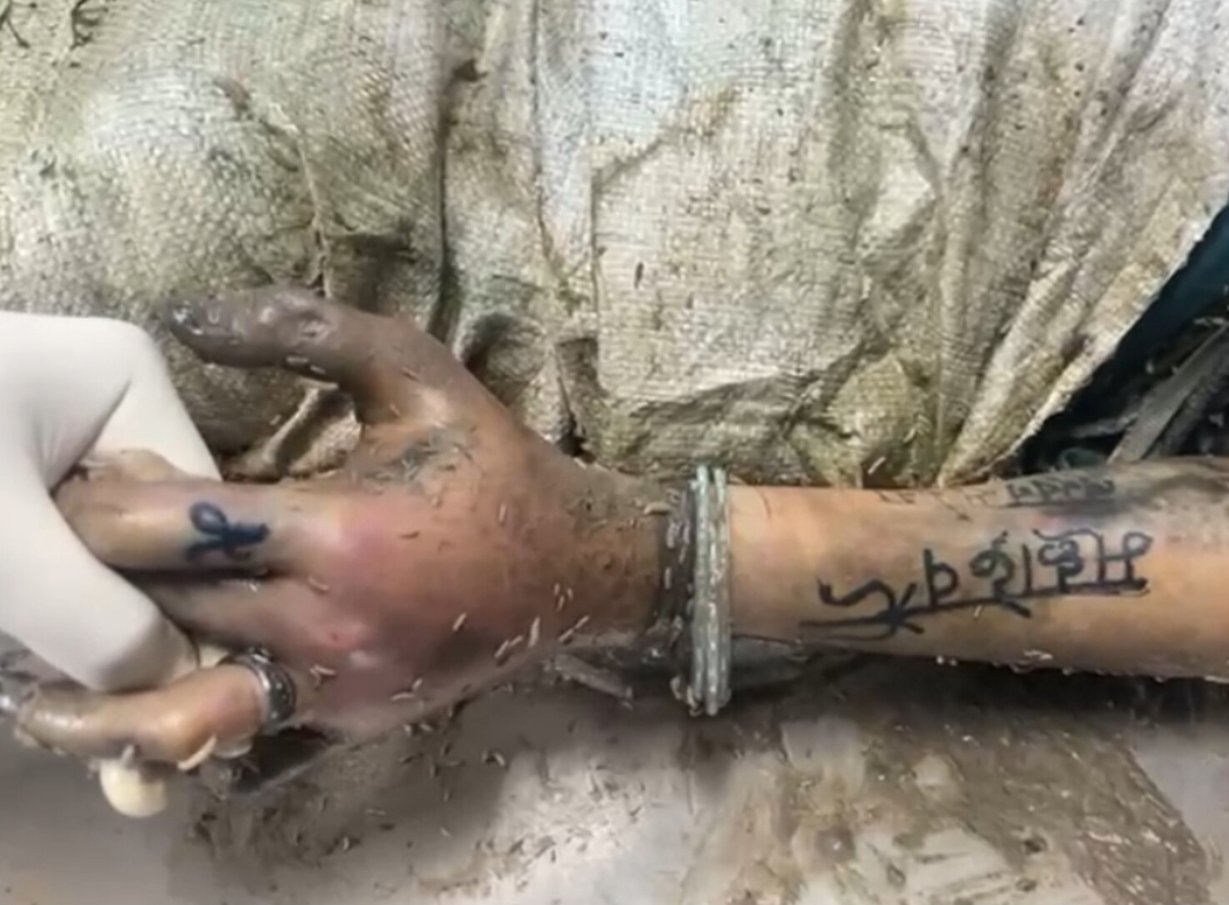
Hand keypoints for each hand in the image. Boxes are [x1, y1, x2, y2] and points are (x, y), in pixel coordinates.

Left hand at [22, 289, 666, 766]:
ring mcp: (335, 684)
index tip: (82, 481)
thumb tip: (187, 317)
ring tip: (79, 635)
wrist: (574, 571)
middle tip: (67, 538)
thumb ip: (306, 330)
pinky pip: (233, 726)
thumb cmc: (490, 463)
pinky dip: (182, 698)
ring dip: (122, 664)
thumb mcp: (415, 371)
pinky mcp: (341, 720)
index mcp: (342, 533)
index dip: (104, 508)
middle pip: (165, 611)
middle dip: (100, 578)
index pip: (179, 531)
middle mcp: (329, 623)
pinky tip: (159, 661)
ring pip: (182, 697)